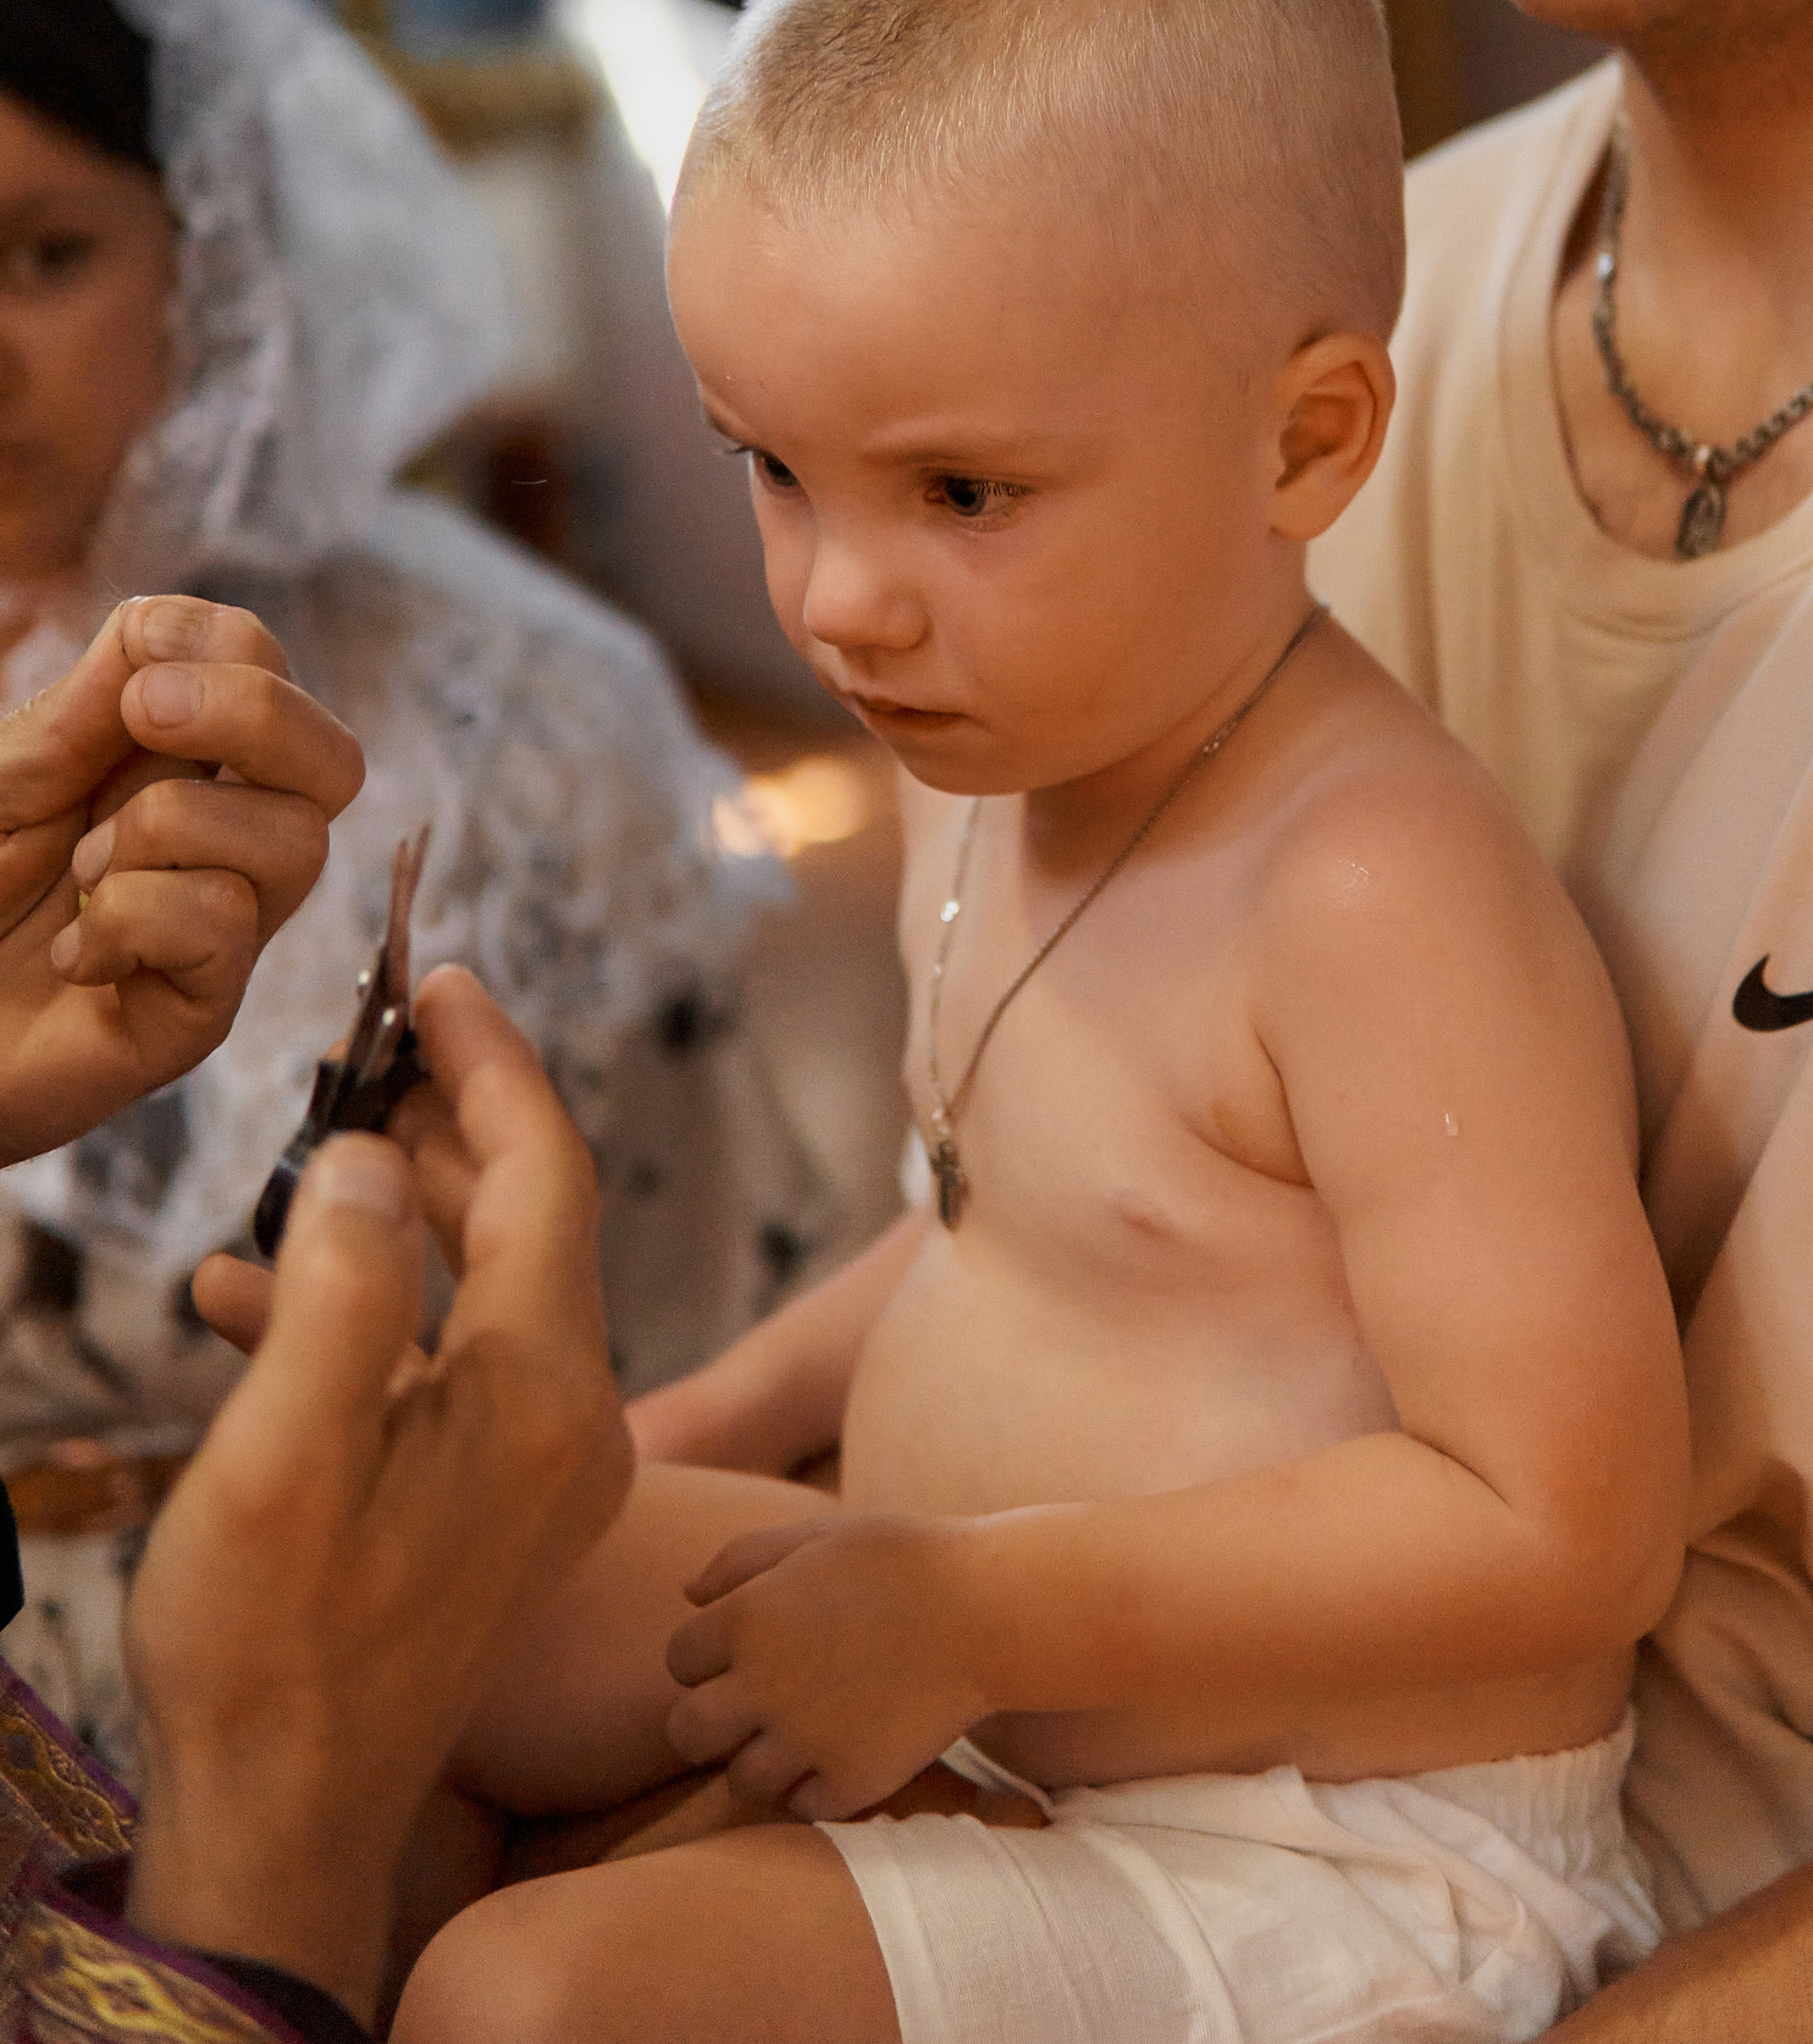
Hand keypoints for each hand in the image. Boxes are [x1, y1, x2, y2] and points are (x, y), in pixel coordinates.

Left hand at [0, 594, 363, 1157]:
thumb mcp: (2, 784)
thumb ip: (74, 714)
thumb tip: (156, 627)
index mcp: (182, 767)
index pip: (269, 673)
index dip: (222, 644)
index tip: (136, 663)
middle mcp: (227, 843)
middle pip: (334, 760)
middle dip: (255, 712)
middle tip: (143, 715)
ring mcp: (224, 931)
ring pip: (294, 841)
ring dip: (165, 829)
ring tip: (83, 873)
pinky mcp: (201, 1012)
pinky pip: (223, 925)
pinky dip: (131, 918)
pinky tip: (77, 955)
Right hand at [126, 969, 632, 2023]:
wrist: (285, 1820)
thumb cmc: (272, 1649)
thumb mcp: (285, 1452)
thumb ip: (341, 1287)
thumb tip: (375, 1157)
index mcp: (543, 1390)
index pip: (544, 1173)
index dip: (493, 1063)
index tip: (440, 977)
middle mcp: (570, 1419)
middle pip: (525, 1218)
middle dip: (442, 1124)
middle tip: (364, 1047)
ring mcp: (539, 1470)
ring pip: (482, 1286)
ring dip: (395, 1215)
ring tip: (306, 1156)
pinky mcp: (496, 1509)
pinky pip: (447, 1365)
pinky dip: (372, 1313)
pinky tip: (256, 1296)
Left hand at [663, 1510, 989, 1817]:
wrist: (986, 1610)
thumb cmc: (901, 1560)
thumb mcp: (817, 1535)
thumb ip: (741, 1558)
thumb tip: (688, 1596)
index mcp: (747, 1618)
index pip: (678, 1659)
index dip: (707, 1656)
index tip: (744, 1651)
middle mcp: (762, 1686)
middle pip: (687, 1733)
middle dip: (710, 1720)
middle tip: (754, 1706)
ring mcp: (805, 1741)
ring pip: (741, 1779)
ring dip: (762, 1758)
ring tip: (804, 1730)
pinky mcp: (850, 1782)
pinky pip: (802, 1805)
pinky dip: (815, 1786)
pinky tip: (844, 1749)